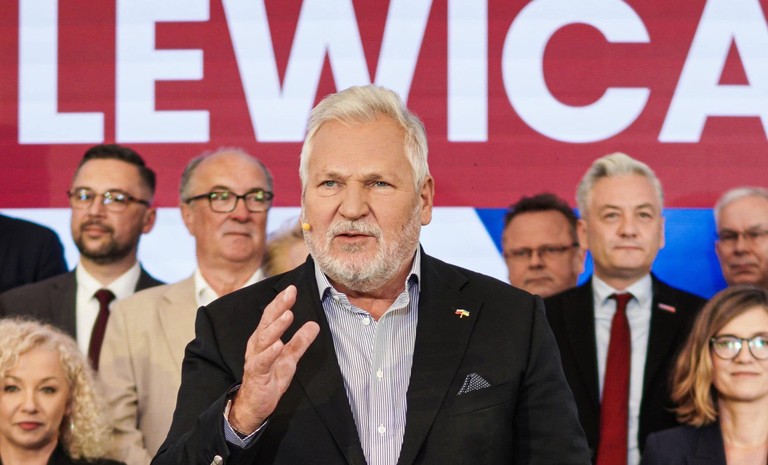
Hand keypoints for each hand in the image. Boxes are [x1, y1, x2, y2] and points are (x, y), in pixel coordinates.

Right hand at [228, 285, 319, 432]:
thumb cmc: (269, 379)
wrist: (253, 405)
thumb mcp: (289, 359)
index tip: (292, 289)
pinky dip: (270, 352)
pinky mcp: (257, 374)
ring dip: (276, 326)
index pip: (272, 316)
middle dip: (278, 306)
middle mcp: (257, 345)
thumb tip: (314, 325)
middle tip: (290, 293)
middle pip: (267, 322)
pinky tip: (279, 345)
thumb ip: (300, 342)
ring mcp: (255, 359)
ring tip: (288, 314)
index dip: (281, 302)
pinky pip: (262, 362)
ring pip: (264, 339)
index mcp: (263, 339)